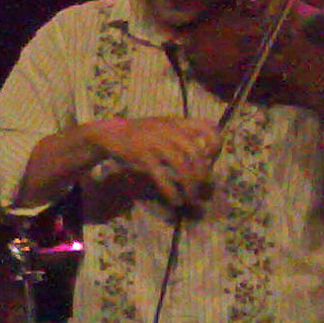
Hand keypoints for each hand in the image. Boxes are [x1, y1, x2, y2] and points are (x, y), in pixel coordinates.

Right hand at [95, 115, 219, 206]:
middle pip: (196, 153)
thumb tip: (206, 158)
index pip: (208, 127)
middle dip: (202, 175)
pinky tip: (175, 200)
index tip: (210, 160)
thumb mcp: (163, 128)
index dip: (215, 145)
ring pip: (182, 165)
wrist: (109, 134)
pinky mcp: (142, 154)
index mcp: (177, 122)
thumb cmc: (140, 134)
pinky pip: (162, 175)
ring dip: (189, 186)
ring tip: (190, 199)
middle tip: (201, 189)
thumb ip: (182, 136)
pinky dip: (171, 191)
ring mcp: (155, 141)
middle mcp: (169, 130)